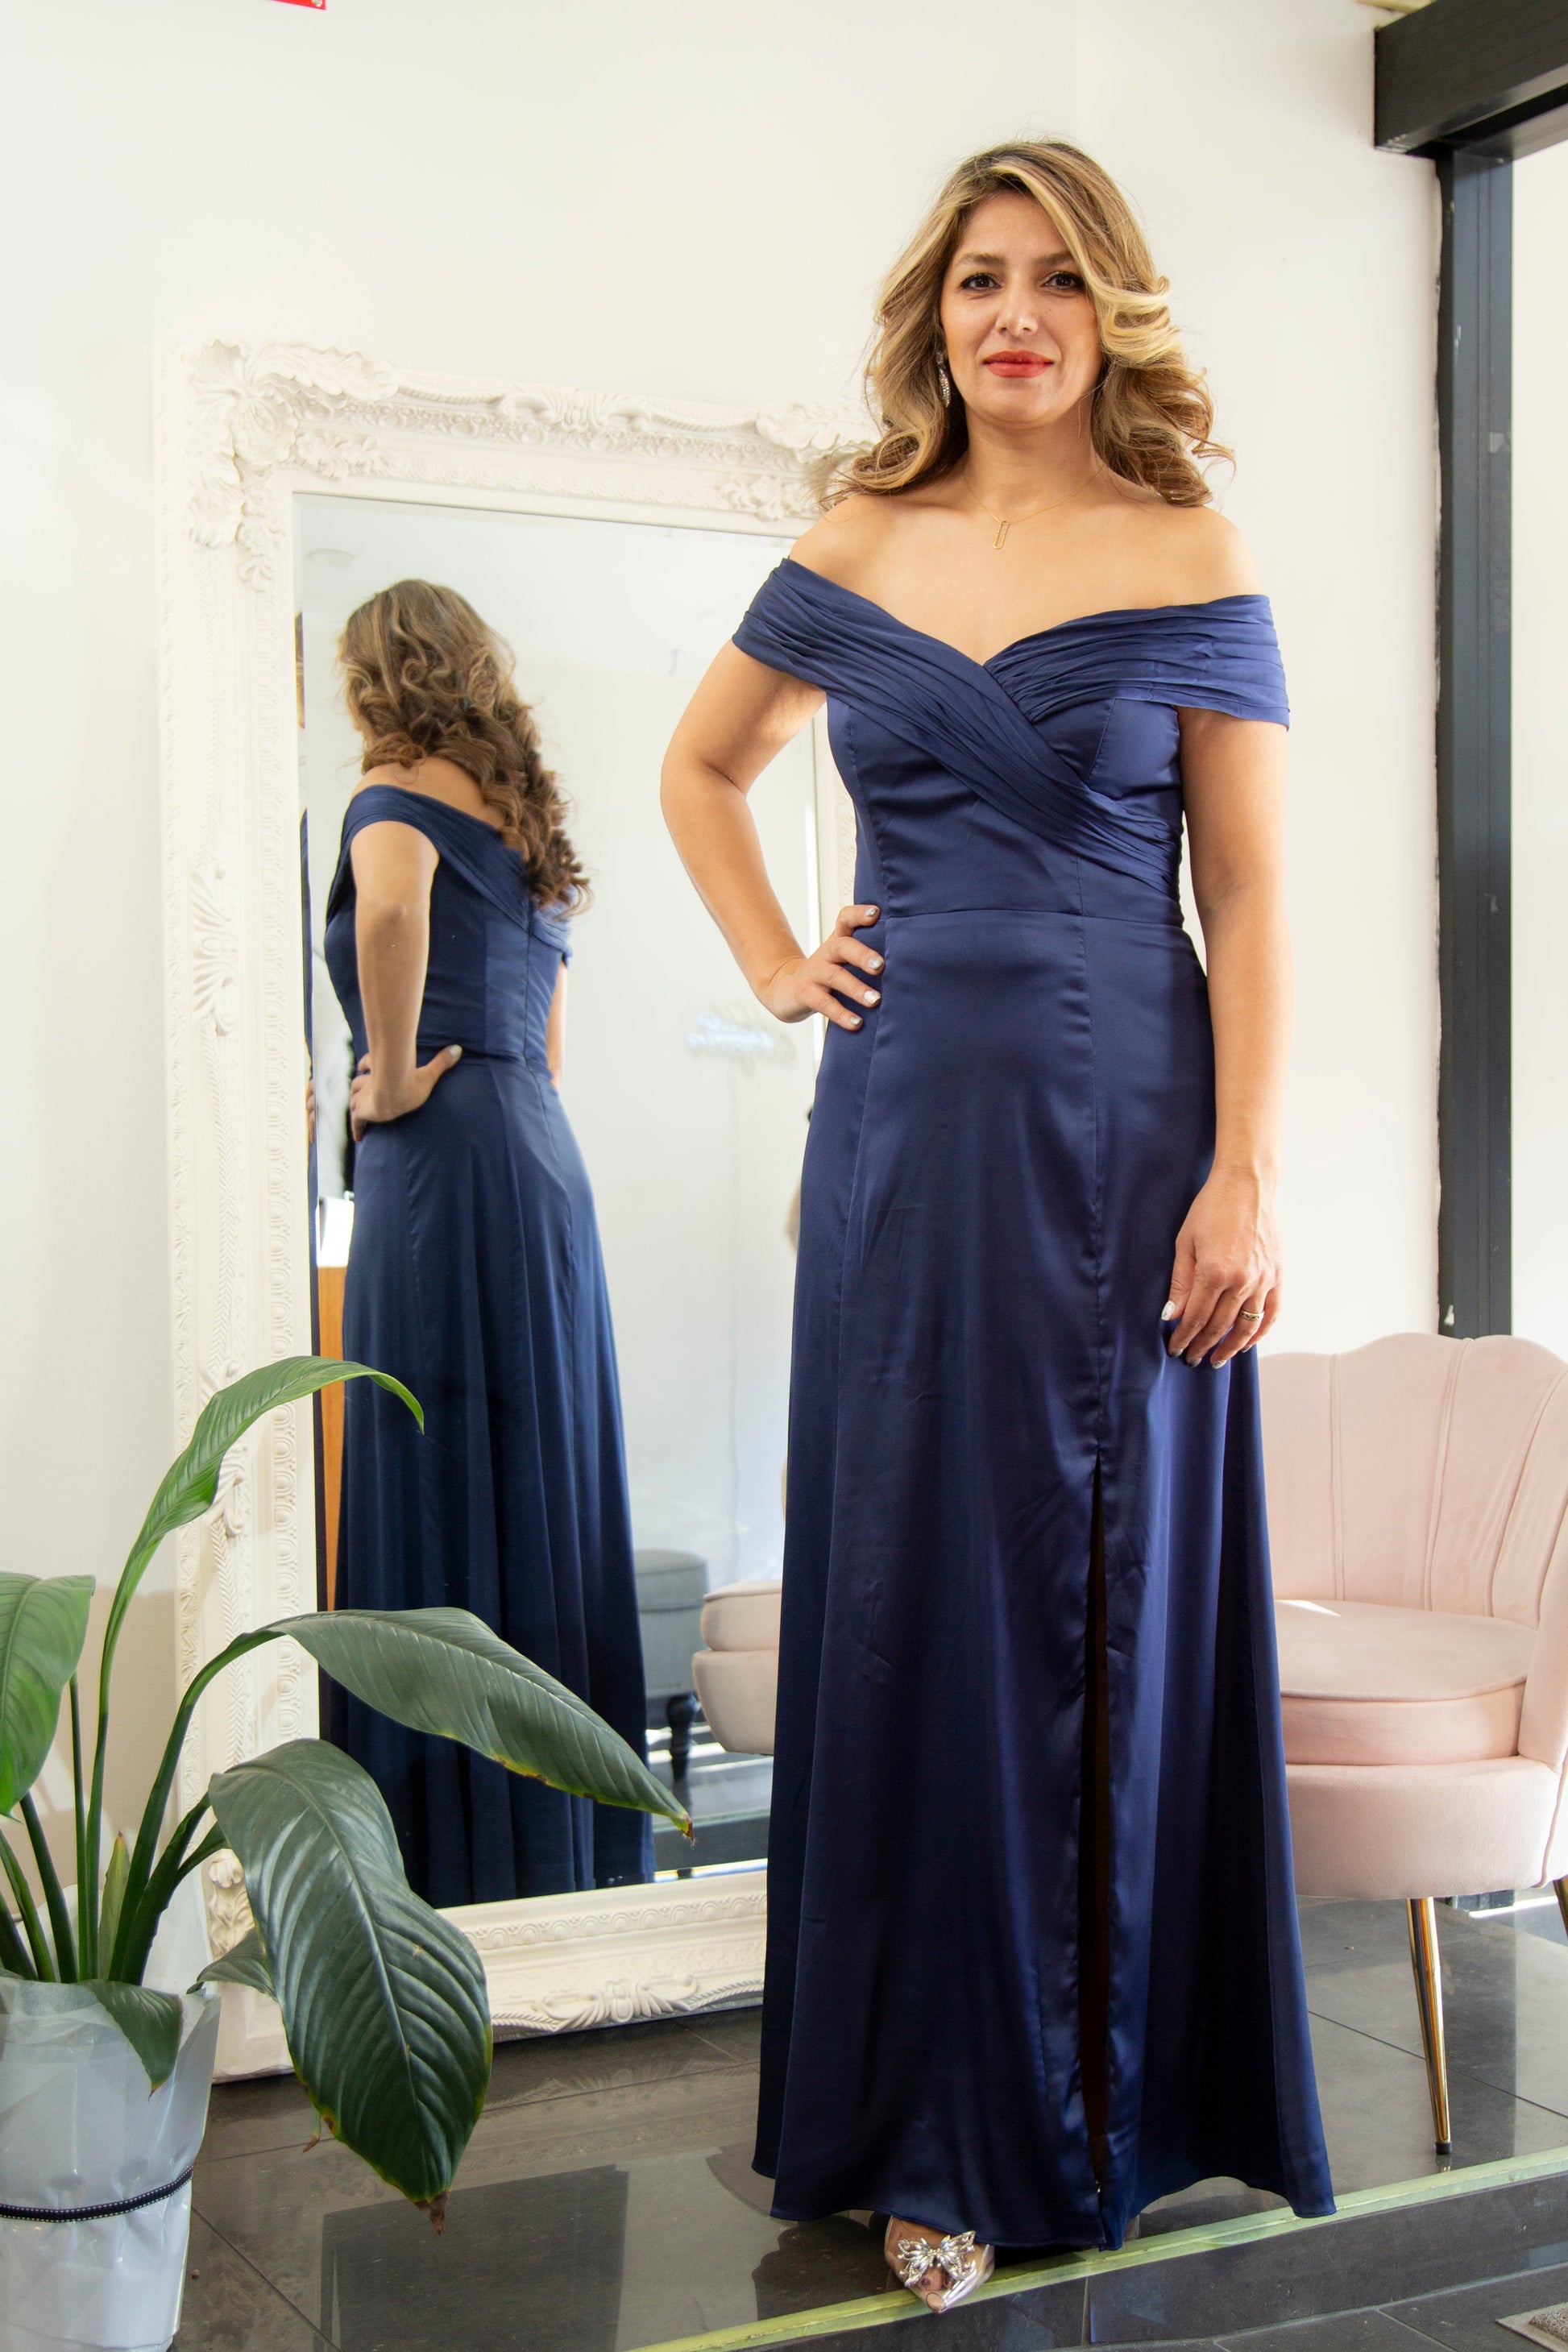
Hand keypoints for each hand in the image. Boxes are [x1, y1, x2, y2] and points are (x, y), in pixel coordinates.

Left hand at [350, 1045, 461, 1140]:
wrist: (395, 1093)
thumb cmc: (411, 1084)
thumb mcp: (429, 1074)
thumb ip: (441, 1062)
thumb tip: (458, 1048)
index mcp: (382, 1072)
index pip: (368, 1064)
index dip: (366, 1064)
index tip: (364, 1066)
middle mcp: (370, 1083)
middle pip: (358, 1083)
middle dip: (359, 1086)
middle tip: (361, 1090)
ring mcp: (364, 1097)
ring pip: (353, 1099)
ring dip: (356, 1103)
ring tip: (359, 1111)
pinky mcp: (361, 1111)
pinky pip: (356, 1121)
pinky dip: (356, 1128)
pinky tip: (359, 1138)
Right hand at [756, 904, 882, 1029]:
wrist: (787, 990)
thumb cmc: (828, 975)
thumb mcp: (844, 960)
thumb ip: (869, 957)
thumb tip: (912, 963)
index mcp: (838, 942)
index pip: (845, 920)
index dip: (858, 914)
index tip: (876, 913)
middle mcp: (826, 954)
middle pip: (842, 946)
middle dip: (862, 954)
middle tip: (880, 966)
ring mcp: (814, 973)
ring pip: (835, 976)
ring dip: (856, 988)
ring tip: (875, 1000)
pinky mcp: (805, 994)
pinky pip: (823, 1003)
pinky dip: (841, 1013)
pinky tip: (857, 1023)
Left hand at [1163, 1166, 1280, 1366]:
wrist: (1247, 1185)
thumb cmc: (1212, 1208)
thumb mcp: (1185, 1242)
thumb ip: (1180, 1282)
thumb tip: (1172, 1315)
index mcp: (1215, 1272)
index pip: (1196, 1317)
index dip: (1184, 1337)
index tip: (1176, 1348)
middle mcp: (1242, 1281)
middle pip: (1219, 1326)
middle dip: (1203, 1345)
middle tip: (1192, 1358)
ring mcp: (1263, 1280)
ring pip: (1247, 1326)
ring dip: (1231, 1347)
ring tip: (1217, 1359)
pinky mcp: (1278, 1275)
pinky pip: (1271, 1313)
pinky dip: (1260, 1332)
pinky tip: (1247, 1342)